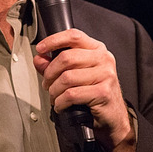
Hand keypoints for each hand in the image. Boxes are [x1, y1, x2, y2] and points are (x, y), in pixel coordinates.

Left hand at [33, 29, 135, 151]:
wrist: (113, 116)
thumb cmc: (95, 92)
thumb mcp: (75, 74)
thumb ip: (55, 65)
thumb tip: (39, 59)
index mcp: (96, 49)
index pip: (73, 36)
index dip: (54, 40)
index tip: (40, 48)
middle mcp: (103, 59)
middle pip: (66, 58)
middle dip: (50, 73)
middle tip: (47, 83)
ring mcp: (106, 74)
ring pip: (67, 78)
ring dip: (54, 90)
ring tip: (54, 96)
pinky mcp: (103, 92)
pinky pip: (72, 94)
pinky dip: (60, 102)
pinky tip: (61, 105)